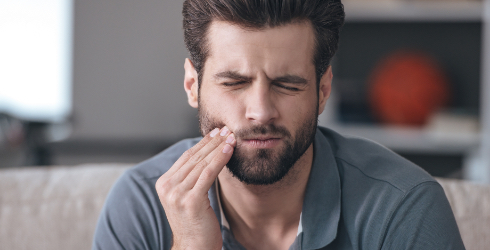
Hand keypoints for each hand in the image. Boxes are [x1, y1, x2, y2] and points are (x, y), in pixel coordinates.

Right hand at [155, 127, 235, 249]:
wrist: (193, 248)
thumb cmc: (195, 224)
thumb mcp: (188, 197)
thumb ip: (190, 178)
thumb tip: (206, 155)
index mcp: (164, 184)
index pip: (186, 157)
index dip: (202, 143)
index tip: (216, 132)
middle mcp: (167, 187)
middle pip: (193, 158)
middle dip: (212, 142)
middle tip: (226, 130)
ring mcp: (177, 194)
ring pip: (201, 163)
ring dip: (218, 148)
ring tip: (231, 137)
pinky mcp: (191, 201)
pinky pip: (208, 174)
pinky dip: (219, 160)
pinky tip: (229, 150)